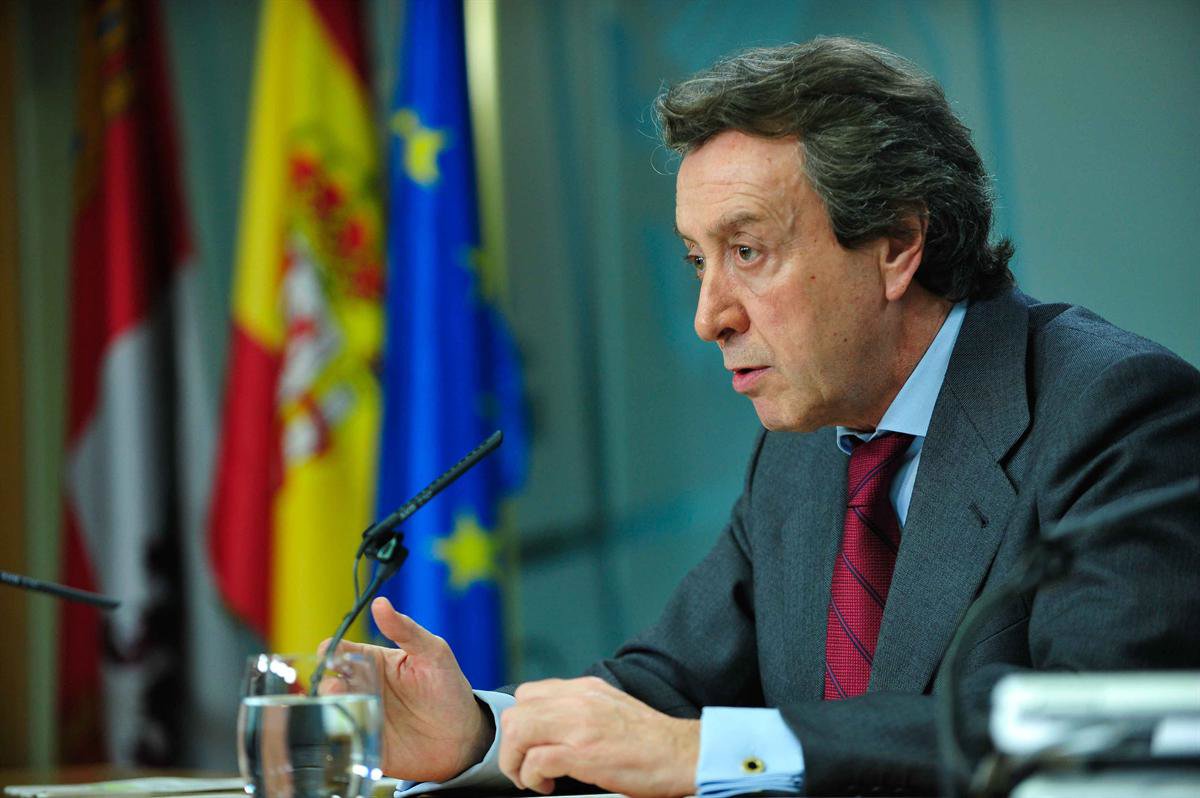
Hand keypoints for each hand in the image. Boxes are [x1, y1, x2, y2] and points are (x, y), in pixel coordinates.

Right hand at [321, 597, 492, 781]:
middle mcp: (361, 689)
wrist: (462, 737)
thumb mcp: (432, 653)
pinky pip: (339, 742)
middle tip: (338, 687)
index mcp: (372, 662)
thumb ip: (406, 630)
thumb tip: (380, 603)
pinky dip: (334, 737)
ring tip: (343, 706)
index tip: (329, 652)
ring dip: (329, 709)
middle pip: (329, 682)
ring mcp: (360, 716)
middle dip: (327, 682)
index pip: (341, 651)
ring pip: (329, 712)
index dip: (331, 650)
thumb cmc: (447, 687)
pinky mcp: (362, 744)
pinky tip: (343, 734)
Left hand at [498, 676, 698, 797]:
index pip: (528, 693)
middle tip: (524, 767)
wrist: (683, 753)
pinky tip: (548, 785)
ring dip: (516, 761)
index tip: (529, 745)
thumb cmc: (651, 739)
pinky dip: (532, 777)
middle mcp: (578, 699)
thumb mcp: (611, 707)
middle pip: (516, 712)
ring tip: (531, 778)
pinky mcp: (584, 753)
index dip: (521, 722)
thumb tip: (554, 723)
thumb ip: (582, 707)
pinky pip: (536, 761)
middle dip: (511, 745)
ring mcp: (580, 725)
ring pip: (518, 732)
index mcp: (585, 688)